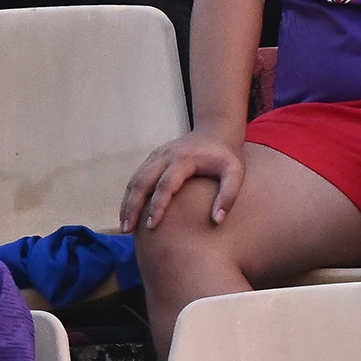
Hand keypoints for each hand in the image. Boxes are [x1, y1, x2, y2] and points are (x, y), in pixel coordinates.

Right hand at [125, 127, 246, 232]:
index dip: (157, 206)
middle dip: (132, 207)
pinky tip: (128, 212)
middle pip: (142, 182)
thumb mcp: (235, 172)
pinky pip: (136, 177)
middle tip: (127, 230)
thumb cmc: (226, 155)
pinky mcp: (153, 157)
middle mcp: (166, 156)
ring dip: (127, 203)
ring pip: (135, 180)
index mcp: (185, 159)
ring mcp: (157, 155)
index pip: (166, 184)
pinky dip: (129, 195)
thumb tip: (217, 220)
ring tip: (125, 226)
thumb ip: (229, 195)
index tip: (152, 226)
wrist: (216, 130)